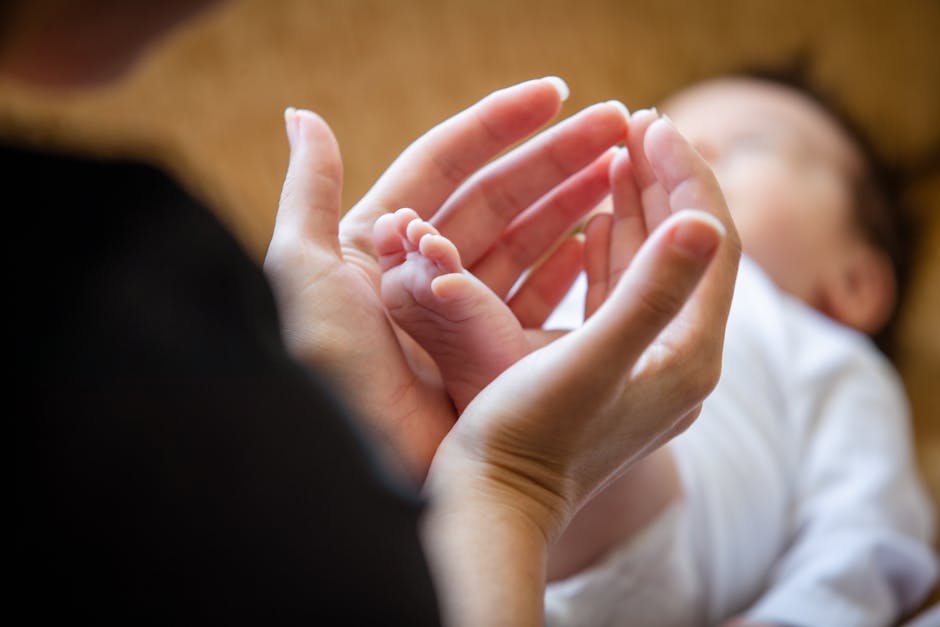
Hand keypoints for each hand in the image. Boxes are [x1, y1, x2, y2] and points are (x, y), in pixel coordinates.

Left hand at [263, 78, 629, 477]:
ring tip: (624, 168)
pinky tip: (602, 236)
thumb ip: (308, 192)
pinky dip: (569, 266)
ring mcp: (457, 315)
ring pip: (525, 241)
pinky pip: (535, 298)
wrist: (355, 465)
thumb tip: (303, 117)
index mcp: (376, 240)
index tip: (555, 94)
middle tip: (618, 122)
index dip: (498, 125)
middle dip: (555, 156)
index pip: (444, 163)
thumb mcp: (302, 271)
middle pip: (497, 196)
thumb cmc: (324, 368)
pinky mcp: (485, 356)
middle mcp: (419, 271)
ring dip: (572, 202)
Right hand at [422, 114, 738, 625]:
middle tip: (640, 121)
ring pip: (653, 266)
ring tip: (620, 151)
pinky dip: (613, 246)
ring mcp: (646, 364)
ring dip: (639, 207)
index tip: (654, 123)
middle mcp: (679, 360)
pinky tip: (596, 216)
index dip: (686, 178)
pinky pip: (623, 291)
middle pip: (688, 250)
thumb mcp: (589, 363)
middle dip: (666, 182)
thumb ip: (652, 294)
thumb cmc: (528, 439)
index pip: (710, 244)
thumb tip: (708, 222)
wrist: (494, 504)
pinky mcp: (612, 368)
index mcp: (689, 357)